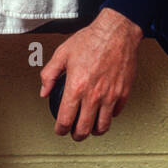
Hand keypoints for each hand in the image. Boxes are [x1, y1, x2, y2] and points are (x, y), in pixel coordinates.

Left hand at [39, 7, 142, 141]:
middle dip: (76, 135)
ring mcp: (110, 96)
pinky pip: (115, 113)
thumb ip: (49, 74)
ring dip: (94, 131)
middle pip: (84, 129)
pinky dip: (108, 116)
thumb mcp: (62, 54)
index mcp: (76, 87)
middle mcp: (94, 95)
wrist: (117, 32)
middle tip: (74, 133)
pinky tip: (104, 112)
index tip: (60, 129)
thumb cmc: (91, 39)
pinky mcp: (123, 93)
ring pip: (102, 126)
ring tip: (90, 128)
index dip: (60, 129)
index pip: (65, 119)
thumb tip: (44, 91)